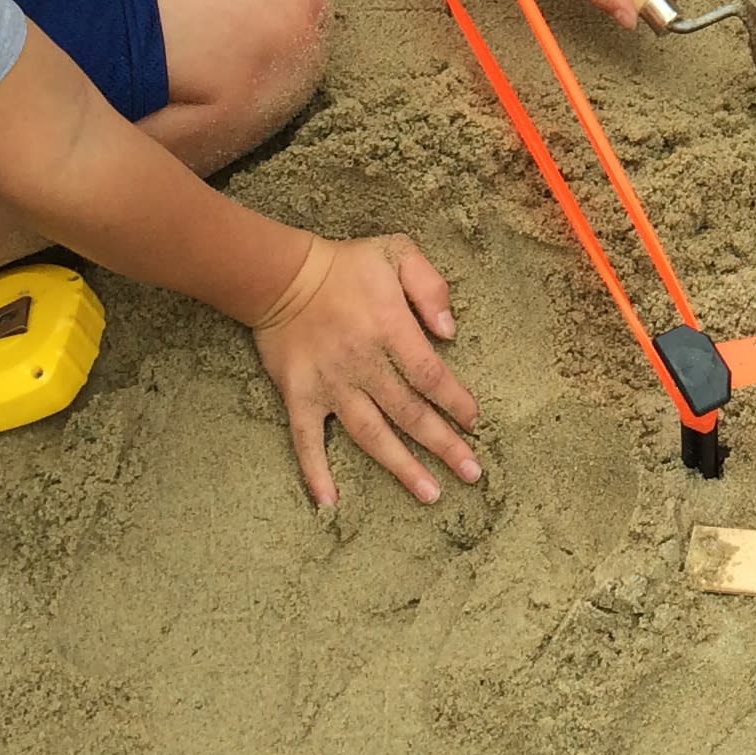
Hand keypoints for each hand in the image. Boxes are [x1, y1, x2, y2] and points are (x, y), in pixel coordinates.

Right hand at [247, 234, 480, 505]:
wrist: (281, 276)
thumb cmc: (346, 265)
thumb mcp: (397, 252)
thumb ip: (429, 286)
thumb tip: (449, 331)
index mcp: (389, 328)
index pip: (431, 375)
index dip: (455, 401)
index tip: (474, 423)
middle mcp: (363, 363)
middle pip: (409, 413)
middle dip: (443, 445)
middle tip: (472, 474)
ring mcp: (329, 384)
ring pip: (370, 434)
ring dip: (401, 466)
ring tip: (430, 494)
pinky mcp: (298, 396)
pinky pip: (306, 441)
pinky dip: (316, 472)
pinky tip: (330, 502)